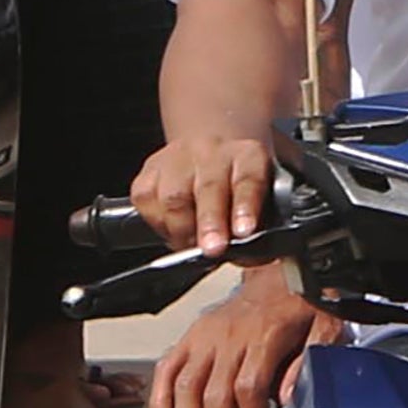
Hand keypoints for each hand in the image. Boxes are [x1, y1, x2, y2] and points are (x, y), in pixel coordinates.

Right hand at [134, 127, 289, 255]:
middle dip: (209, 223)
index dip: (245, 206)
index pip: (248, 179)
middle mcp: (213, 151)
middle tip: (213, 250)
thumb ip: (259, 226)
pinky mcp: (150, 168)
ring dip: (182, 231)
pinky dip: (158, 223)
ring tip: (192, 246)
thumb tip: (247, 257)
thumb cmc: (237, 184)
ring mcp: (179, 157)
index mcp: (248, 156)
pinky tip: (172, 229)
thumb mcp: (260, 196)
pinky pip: (146, 200)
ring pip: (173, 197)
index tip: (244, 232)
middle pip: (209, 188)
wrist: (211, 150)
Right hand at [149, 272, 332, 407]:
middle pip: (214, 393)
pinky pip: (167, 368)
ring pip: (186, 385)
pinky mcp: (190, 335)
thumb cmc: (302, 305)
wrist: (280, 271)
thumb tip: (288, 397)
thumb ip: (309, 360)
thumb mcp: (324, 326)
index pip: (249, 387)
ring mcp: (205, 336)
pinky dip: (160, 399)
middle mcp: (229, 336)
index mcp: (264, 334)